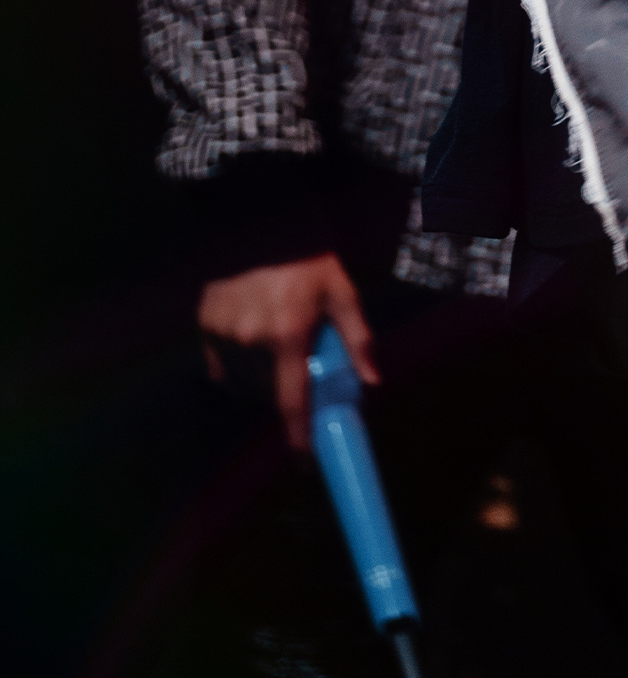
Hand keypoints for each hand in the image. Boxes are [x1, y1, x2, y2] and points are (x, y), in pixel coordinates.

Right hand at [198, 253, 378, 450]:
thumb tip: (371, 381)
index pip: (291, 400)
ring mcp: (224, 333)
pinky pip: (220, 362)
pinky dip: (235, 362)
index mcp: (289, 335)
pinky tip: (250, 341)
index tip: (302, 461)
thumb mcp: (341, 289)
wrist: (259, 217)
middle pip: (267, 391)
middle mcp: (252, 341)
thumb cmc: (308, 255)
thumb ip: (356, 337)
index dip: (297, 434)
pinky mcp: (205, 323)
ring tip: (274, 351)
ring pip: (242, 380)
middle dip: (283, 392)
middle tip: (296, 374)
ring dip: (259, 379)